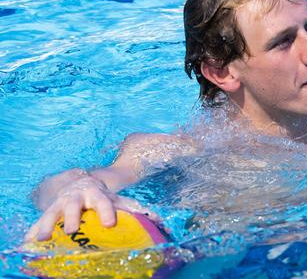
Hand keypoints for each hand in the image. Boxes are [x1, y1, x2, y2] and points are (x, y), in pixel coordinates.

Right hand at [24, 173, 147, 242]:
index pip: (103, 202)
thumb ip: (135, 208)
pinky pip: (38, 222)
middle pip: (74, 207)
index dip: (107, 212)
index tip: (109, 224)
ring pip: (52, 213)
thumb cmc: (102, 197)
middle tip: (73, 230)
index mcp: (97, 195)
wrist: (79, 183)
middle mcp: (76, 198)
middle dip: (73, 217)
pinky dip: (32, 231)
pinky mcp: (48, 212)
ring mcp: (60, 204)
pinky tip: (28, 241)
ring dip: (48, 225)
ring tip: (44, 237)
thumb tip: (159, 219)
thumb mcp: (117, 200)